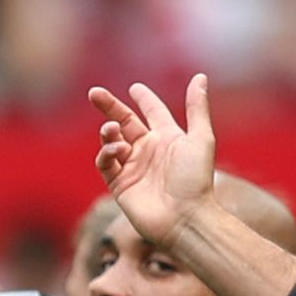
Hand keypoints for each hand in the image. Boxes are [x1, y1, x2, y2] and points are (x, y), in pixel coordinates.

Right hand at [90, 75, 216, 249]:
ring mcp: (133, 168)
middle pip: (125, 122)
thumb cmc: (197, 180)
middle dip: (109, 107)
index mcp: (169, 139)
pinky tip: (118, 150)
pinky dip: (106, 153)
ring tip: (112, 130)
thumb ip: (197, 107)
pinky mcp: (120, 185)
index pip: (153, 113)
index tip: (135, 88)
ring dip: (108, 131)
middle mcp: (150, 151)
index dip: (144, 100)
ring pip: (112, 141)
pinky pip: (105, 164)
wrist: (186, 218)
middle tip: (94, 93)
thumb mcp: (201, 138)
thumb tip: (200, 76)